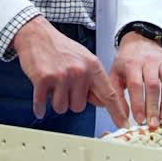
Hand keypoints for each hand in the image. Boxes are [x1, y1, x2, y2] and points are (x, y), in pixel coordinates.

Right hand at [12, 17, 128, 127]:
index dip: (117, 112)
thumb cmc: (61, 48)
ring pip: (62, 107)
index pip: (109, 95)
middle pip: (79, 107)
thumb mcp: (84, 60)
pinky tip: (40, 100)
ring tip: (53, 82)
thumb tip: (103, 102)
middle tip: (64, 84)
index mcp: (93, 66)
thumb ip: (94, 82)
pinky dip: (40, 106)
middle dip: (70, 100)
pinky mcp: (43, 79)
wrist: (37, 35)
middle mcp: (80, 71)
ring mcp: (61, 75)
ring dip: (55, 100)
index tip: (124, 125)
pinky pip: (42, 104)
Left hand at [110, 31, 161, 127]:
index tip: (140, 119)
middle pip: (153, 85)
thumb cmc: (127, 61)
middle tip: (153, 123)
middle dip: (153, 106)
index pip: (136, 84)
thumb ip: (117, 96)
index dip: (138, 103)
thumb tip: (122, 118)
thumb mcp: (116, 74)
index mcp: (132, 63)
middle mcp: (149, 60)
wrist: (139, 41)